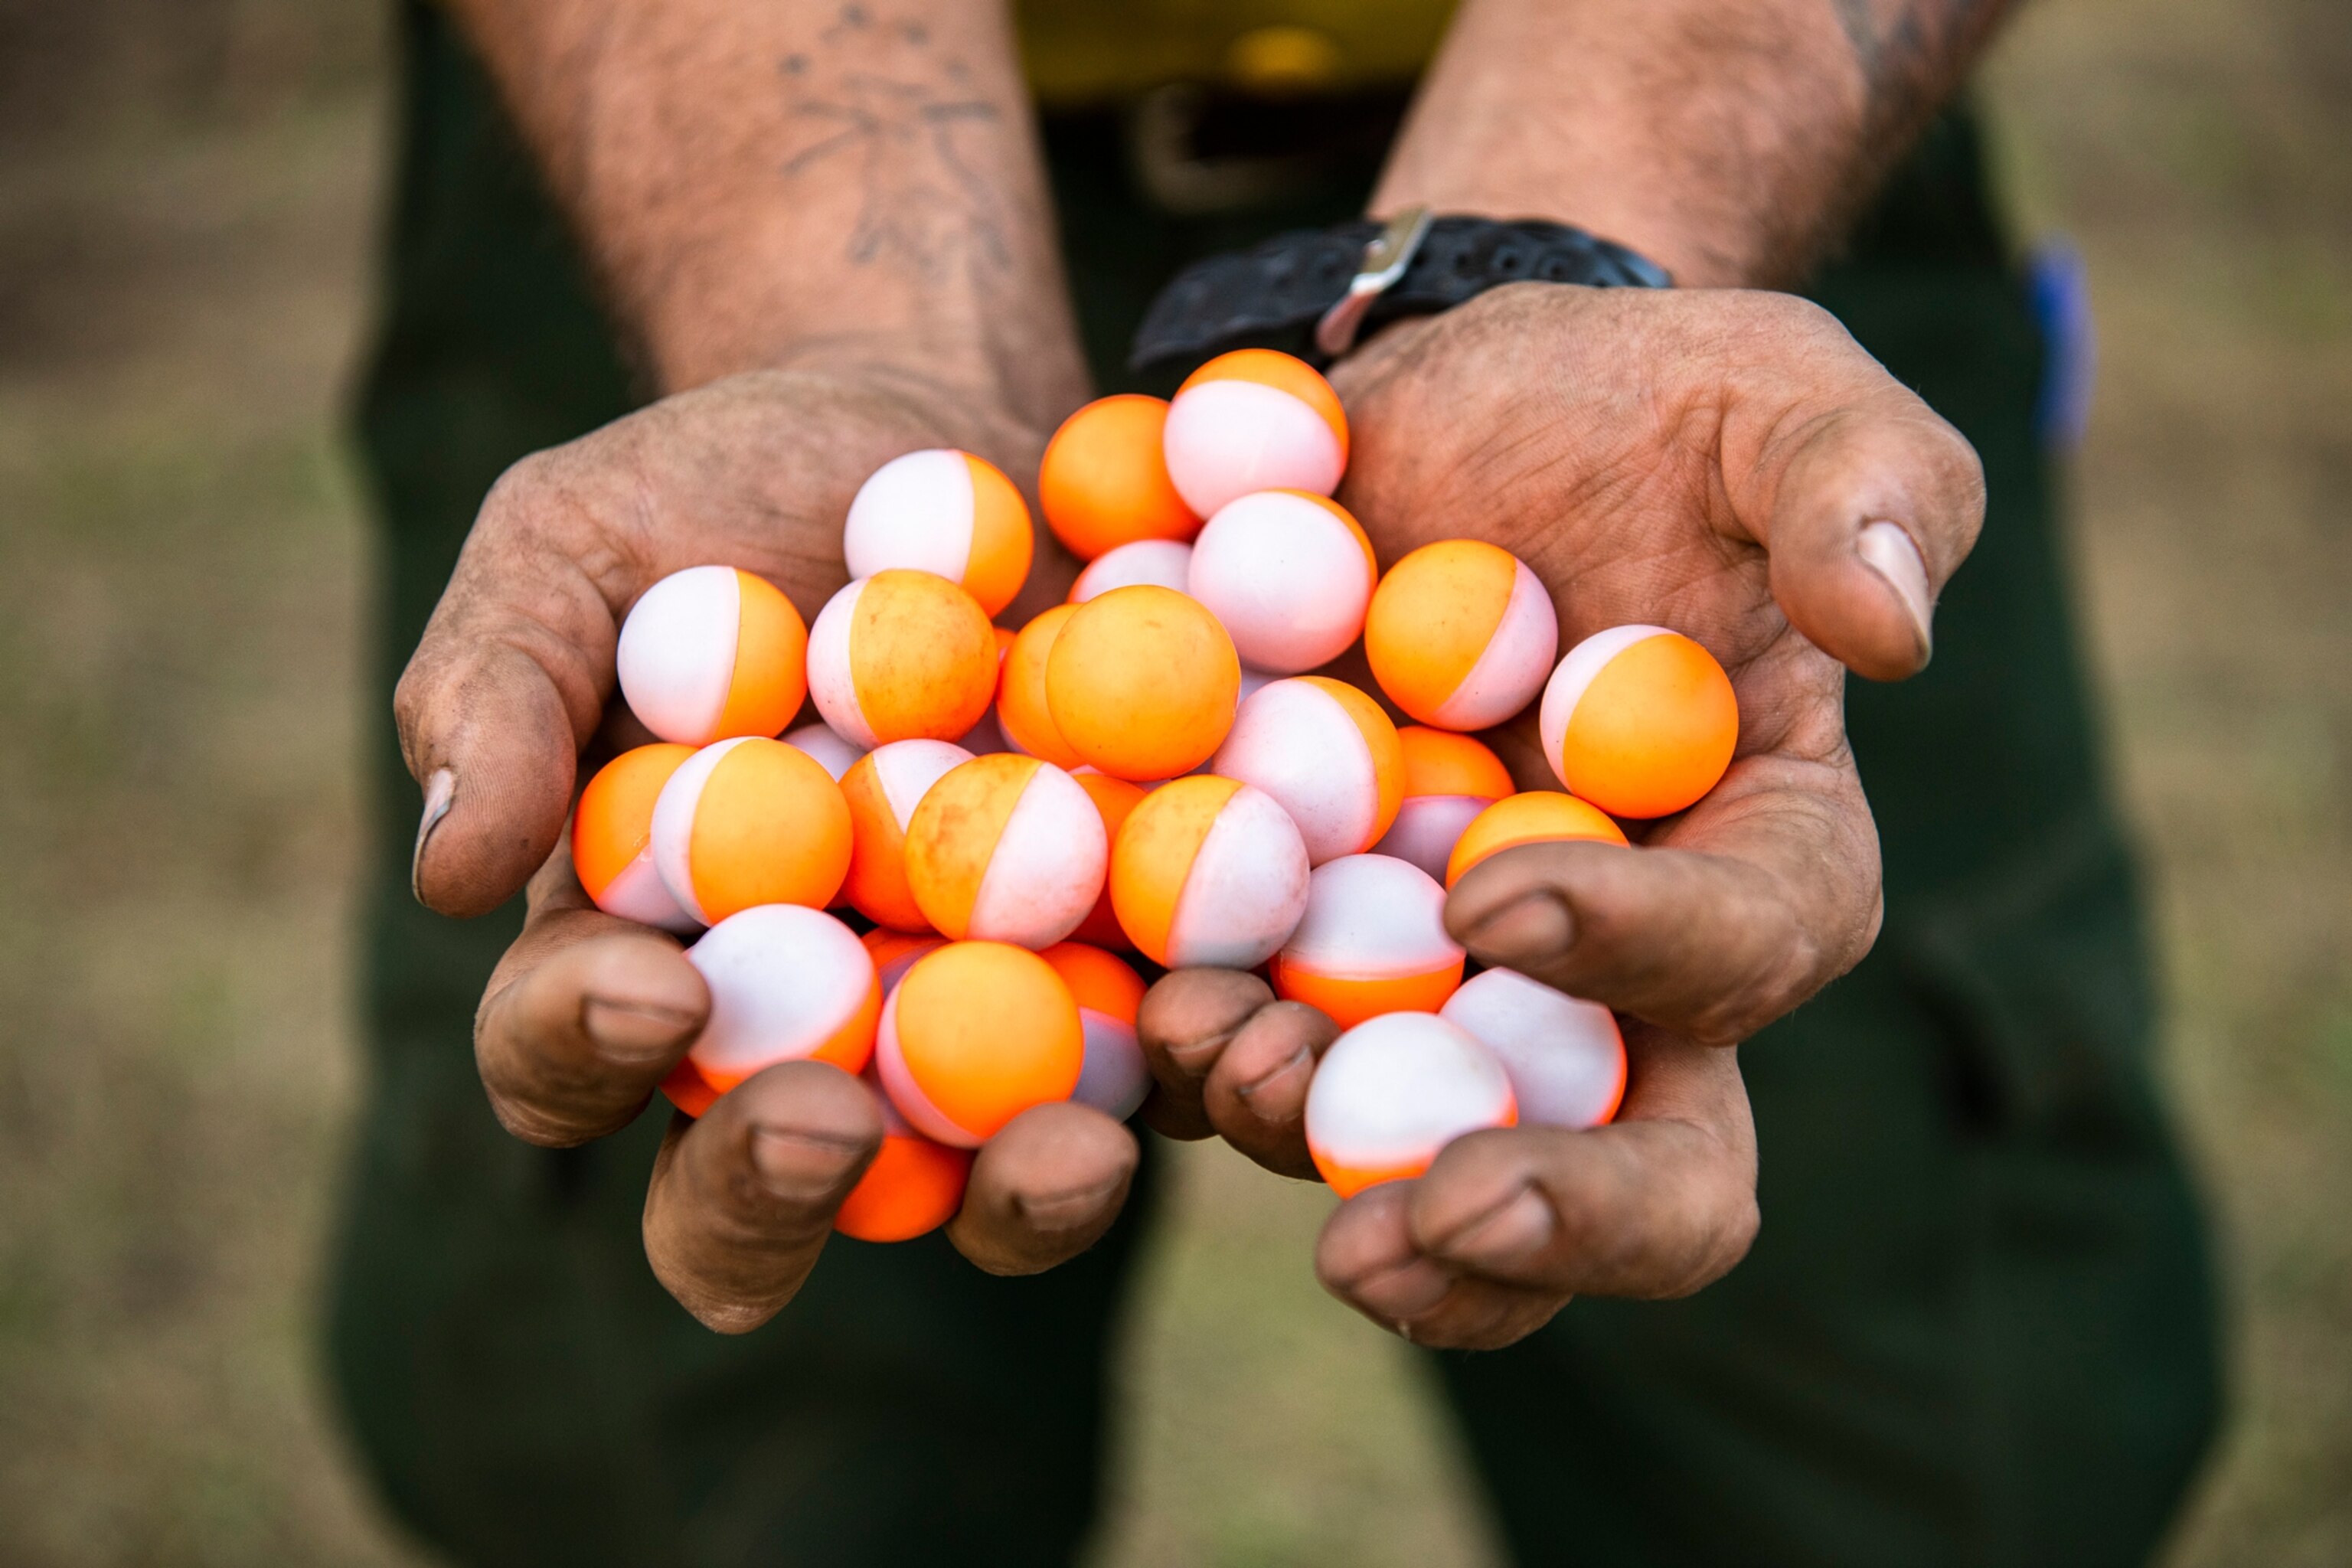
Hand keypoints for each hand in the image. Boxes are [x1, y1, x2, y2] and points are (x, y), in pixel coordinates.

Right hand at [399, 366, 1137, 1330]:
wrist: (936, 435)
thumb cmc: (716, 498)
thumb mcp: (572, 548)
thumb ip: (498, 689)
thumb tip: (450, 868)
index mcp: (632, 952)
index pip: (562, 1055)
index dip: (582, 1051)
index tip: (652, 987)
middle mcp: (793, 1030)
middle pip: (758, 1189)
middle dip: (776, 1187)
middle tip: (827, 1120)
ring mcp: (970, 1024)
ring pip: (978, 1183)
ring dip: (1023, 1195)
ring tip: (1075, 1144)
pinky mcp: (1130, 976)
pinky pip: (1168, 1066)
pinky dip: (1200, 1066)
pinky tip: (1234, 1022)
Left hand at [1134, 283, 1977, 1350]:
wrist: (1448, 403)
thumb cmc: (1637, 406)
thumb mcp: (1771, 392)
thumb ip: (1860, 487)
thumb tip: (1888, 631)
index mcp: (1760, 847)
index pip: (1757, 943)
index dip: (1650, 955)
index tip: (1501, 900)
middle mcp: (1620, 964)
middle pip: (1635, 1158)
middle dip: (1534, 1226)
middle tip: (1405, 1225)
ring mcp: (1453, 979)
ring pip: (1421, 1139)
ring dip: (1316, 1133)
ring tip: (1216, 1050)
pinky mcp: (1307, 947)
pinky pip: (1264, 1051)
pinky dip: (1202, 1059)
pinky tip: (1147, 1011)